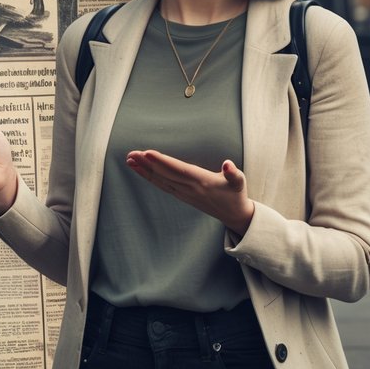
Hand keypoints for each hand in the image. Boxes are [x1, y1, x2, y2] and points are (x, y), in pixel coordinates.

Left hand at [125, 150, 255, 235]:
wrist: (233, 215)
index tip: (147, 153)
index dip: (162, 161)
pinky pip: (162, 185)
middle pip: (164, 174)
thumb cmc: (236, 194)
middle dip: (147, 164)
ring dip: (144, 171)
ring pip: (160, 181)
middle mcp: (189, 188)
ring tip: (130, 160)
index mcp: (201, 181)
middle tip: (131, 154)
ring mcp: (183, 193)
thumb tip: (228, 164)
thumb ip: (233, 173)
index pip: (177, 169)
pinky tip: (141, 170)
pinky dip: (150, 177)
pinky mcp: (181, 196)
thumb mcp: (239, 182)